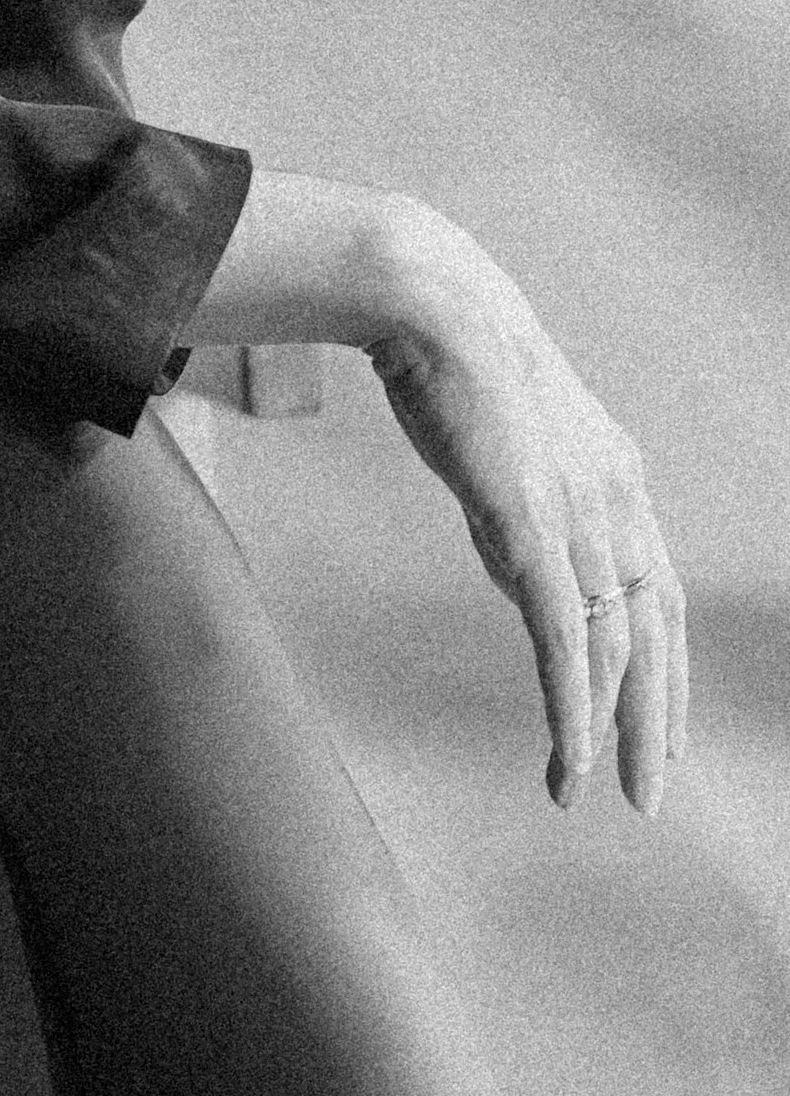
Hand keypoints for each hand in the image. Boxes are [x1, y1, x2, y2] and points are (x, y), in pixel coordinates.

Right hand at [365, 206, 688, 816]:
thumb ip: (529, 508)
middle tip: (645, 792)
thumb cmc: (457, 357)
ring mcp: (580, 517)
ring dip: (604, 730)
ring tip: (584, 788)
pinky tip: (567, 752)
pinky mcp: (533, 528)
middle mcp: (619, 504)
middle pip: (655, 638)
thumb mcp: (514, 442)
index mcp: (619, 479)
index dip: (662, 671)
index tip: (649, 726)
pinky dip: (571, 705)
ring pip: (613, 650)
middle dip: (652, 722)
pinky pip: (565, 640)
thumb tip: (524, 570)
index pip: (661, 598)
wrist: (434, 303)